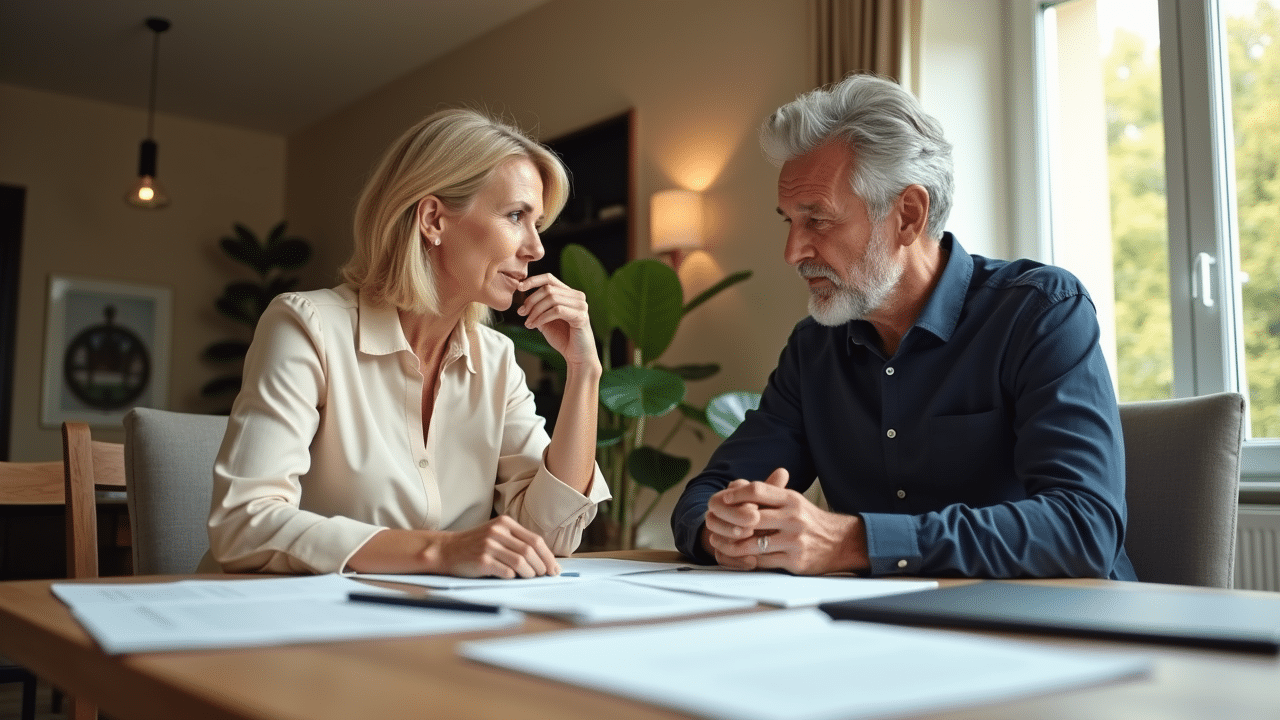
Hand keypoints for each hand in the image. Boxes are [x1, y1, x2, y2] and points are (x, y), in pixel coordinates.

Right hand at [427, 515, 561, 578]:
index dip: (548, 555)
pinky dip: (513, 577)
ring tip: (530, 577)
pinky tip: (513, 578)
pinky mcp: (481, 560)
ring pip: (520, 561)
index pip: (535, 540)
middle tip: (546, 575)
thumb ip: (516, 540)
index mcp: (505, 523)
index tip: (554, 567)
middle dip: (542, 566)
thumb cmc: (475, 544)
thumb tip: (543, 559)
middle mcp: (497, 531)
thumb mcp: (496, 534)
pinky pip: (506, 571)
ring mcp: (489, 545)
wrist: (447, 549)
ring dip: (530, 573)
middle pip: (530, 551)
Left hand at [517, 274, 598, 369]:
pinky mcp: (581, 316)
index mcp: (569, 294)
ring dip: (535, 311)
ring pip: (552, 299)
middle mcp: (577, 296)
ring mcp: (581, 305)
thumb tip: (523, 305)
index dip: (533, 280)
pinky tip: (534, 325)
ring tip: (528, 323)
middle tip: (521, 313)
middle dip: (531, 301)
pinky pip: (557, 310)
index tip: (519, 288)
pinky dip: (542, 317)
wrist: (578, 357)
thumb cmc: (564, 339)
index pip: (549, 279)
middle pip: (548, 289)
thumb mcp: (546, 321)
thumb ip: (538, 310)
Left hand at [703, 468, 868, 574]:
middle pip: (750, 517)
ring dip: (730, 545)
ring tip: (718, 543)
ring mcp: (794, 540)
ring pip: (752, 544)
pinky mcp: (794, 561)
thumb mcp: (793, 501)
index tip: (721, 499)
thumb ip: (767, 495)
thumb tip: (734, 486)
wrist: (841, 542)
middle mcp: (793, 518)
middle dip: (727, 521)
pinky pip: (762, 562)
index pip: (758, 490)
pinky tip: (735, 557)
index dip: (736, 494)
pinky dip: (744, 560)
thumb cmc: (810, 520)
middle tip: (711, 523)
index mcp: (791, 499)